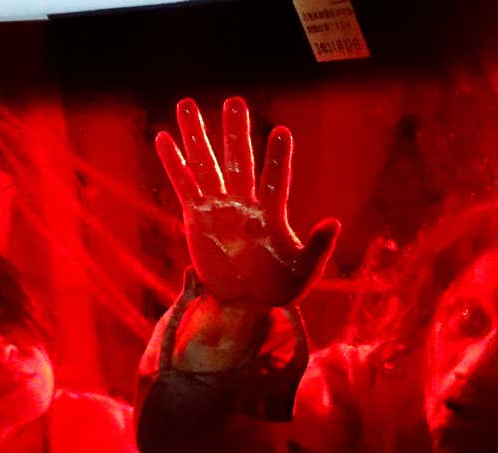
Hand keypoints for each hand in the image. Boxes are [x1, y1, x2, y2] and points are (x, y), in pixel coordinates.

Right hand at [155, 97, 339, 308]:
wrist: (246, 305)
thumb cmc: (279, 288)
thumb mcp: (304, 270)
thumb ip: (317, 246)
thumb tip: (333, 222)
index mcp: (272, 214)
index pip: (276, 179)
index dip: (278, 158)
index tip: (282, 132)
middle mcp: (245, 204)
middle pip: (239, 161)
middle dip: (236, 132)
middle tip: (234, 101)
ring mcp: (219, 208)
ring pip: (207, 165)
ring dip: (197, 136)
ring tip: (188, 104)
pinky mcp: (196, 218)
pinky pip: (184, 185)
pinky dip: (174, 163)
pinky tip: (164, 138)